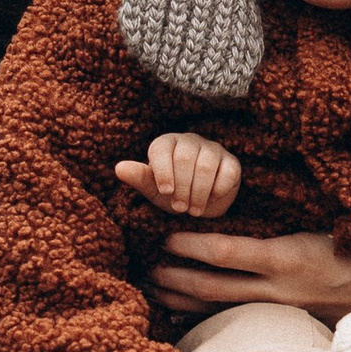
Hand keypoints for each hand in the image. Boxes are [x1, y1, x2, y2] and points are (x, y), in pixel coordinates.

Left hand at [116, 133, 242, 222]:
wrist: (199, 204)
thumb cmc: (172, 193)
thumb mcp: (153, 189)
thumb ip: (138, 178)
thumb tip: (119, 168)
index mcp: (166, 143)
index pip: (162, 149)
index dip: (163, 171)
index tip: (165, 192)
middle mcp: (189, 141)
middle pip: (185, 157)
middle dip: (182, 186)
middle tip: (179, 208)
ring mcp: (212, 149)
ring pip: (206, 165)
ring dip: (199, 192)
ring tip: (193, 210)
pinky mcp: (231, 162)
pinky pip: (228, 172)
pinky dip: (218, 189)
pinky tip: (211, 200)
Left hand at [145, 227, 350, 322]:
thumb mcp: (319, 228)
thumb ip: (279, 229)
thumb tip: (236, 215)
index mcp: (287, 257)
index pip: (227, 253)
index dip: (191, 247)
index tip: (165, 237)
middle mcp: (279, 289)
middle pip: (214, 289)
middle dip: (176, 281)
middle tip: (148, 271)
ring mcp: (281, 311)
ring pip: (223, 311)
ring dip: (187, 302)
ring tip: (159, 292)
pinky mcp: (286, 323)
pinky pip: (241, 319)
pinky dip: (214, 317)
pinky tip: (191, 314)